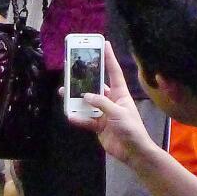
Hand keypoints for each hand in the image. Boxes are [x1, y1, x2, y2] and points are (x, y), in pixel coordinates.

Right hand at [65, 42, 156, 166]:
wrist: (134, 152)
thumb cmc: (132, 129)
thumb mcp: (118, 113)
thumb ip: (101, 102)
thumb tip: (86, 96)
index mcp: (120, 94)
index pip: (114, 72)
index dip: (109, 58)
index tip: (104, 43)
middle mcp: (111, 101)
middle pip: (95, 86)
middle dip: (84, 79)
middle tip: (71, 69)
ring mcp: (104, 113)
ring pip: (87, 102)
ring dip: (75, 99)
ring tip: (63, 93)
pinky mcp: (98, 125)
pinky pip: (85, 119)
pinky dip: (77, 118)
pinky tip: (70, 116)